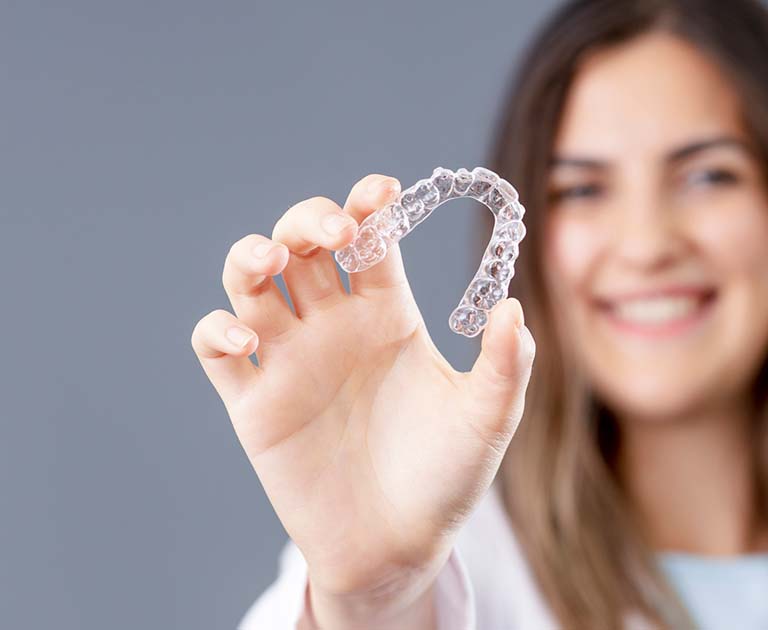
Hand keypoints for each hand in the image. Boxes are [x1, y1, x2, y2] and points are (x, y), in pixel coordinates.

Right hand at [191, 174, 534, 619]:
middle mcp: (335, 327)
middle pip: (304, 245)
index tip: (381, 192)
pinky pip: (215, 349)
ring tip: (270, 260)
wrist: (398, 546)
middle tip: (332, 230)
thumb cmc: (446, 479)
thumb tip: (513, 308)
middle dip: (308, 220)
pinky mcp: (253, 403)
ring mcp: (289, 360)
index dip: (368, 207)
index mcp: (389, 316)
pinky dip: (216, 330)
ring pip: (251, 282)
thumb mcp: (487, 419)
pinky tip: (246, 339)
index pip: (371, 242)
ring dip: (249, 257)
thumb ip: (505, 365)